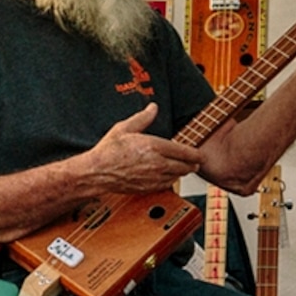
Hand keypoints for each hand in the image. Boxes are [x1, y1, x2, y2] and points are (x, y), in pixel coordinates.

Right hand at [83, 103, 202, 196]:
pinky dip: (171, 180)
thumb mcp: (124, 128)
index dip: (196, 154)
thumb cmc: (108, 151)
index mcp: (153, 146)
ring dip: (182, 172)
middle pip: (185, 167)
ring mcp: (153, 178)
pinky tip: (168, 175)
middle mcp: (157, 163)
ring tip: (183, 167)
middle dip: (193, 164)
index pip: (184, 151)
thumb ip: (143, 118)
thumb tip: (153, 107)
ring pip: (178, 177)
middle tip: (196, 162)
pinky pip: (167, 185)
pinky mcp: (148, 188)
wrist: (96, 172)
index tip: (199, 153)